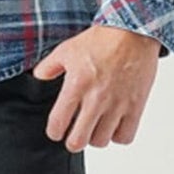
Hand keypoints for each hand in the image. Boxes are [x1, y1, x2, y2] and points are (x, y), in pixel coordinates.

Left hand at [30, 26, 163, 149]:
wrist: (133, 32)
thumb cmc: (102, 40)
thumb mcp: (67, 49)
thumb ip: (49, 66)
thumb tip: (38, 76)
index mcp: (76, 85)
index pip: (58, 123)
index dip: (54, 132)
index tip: (56, 131)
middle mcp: (96, 98)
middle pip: (78, 141)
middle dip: (73, 141)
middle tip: (75, 135)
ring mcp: (117, 104)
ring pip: (101, 141)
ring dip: (95, 137)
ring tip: (95, 128)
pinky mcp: (136, 106)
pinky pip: (125, 137)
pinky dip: (118, 135)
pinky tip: (114, 125)